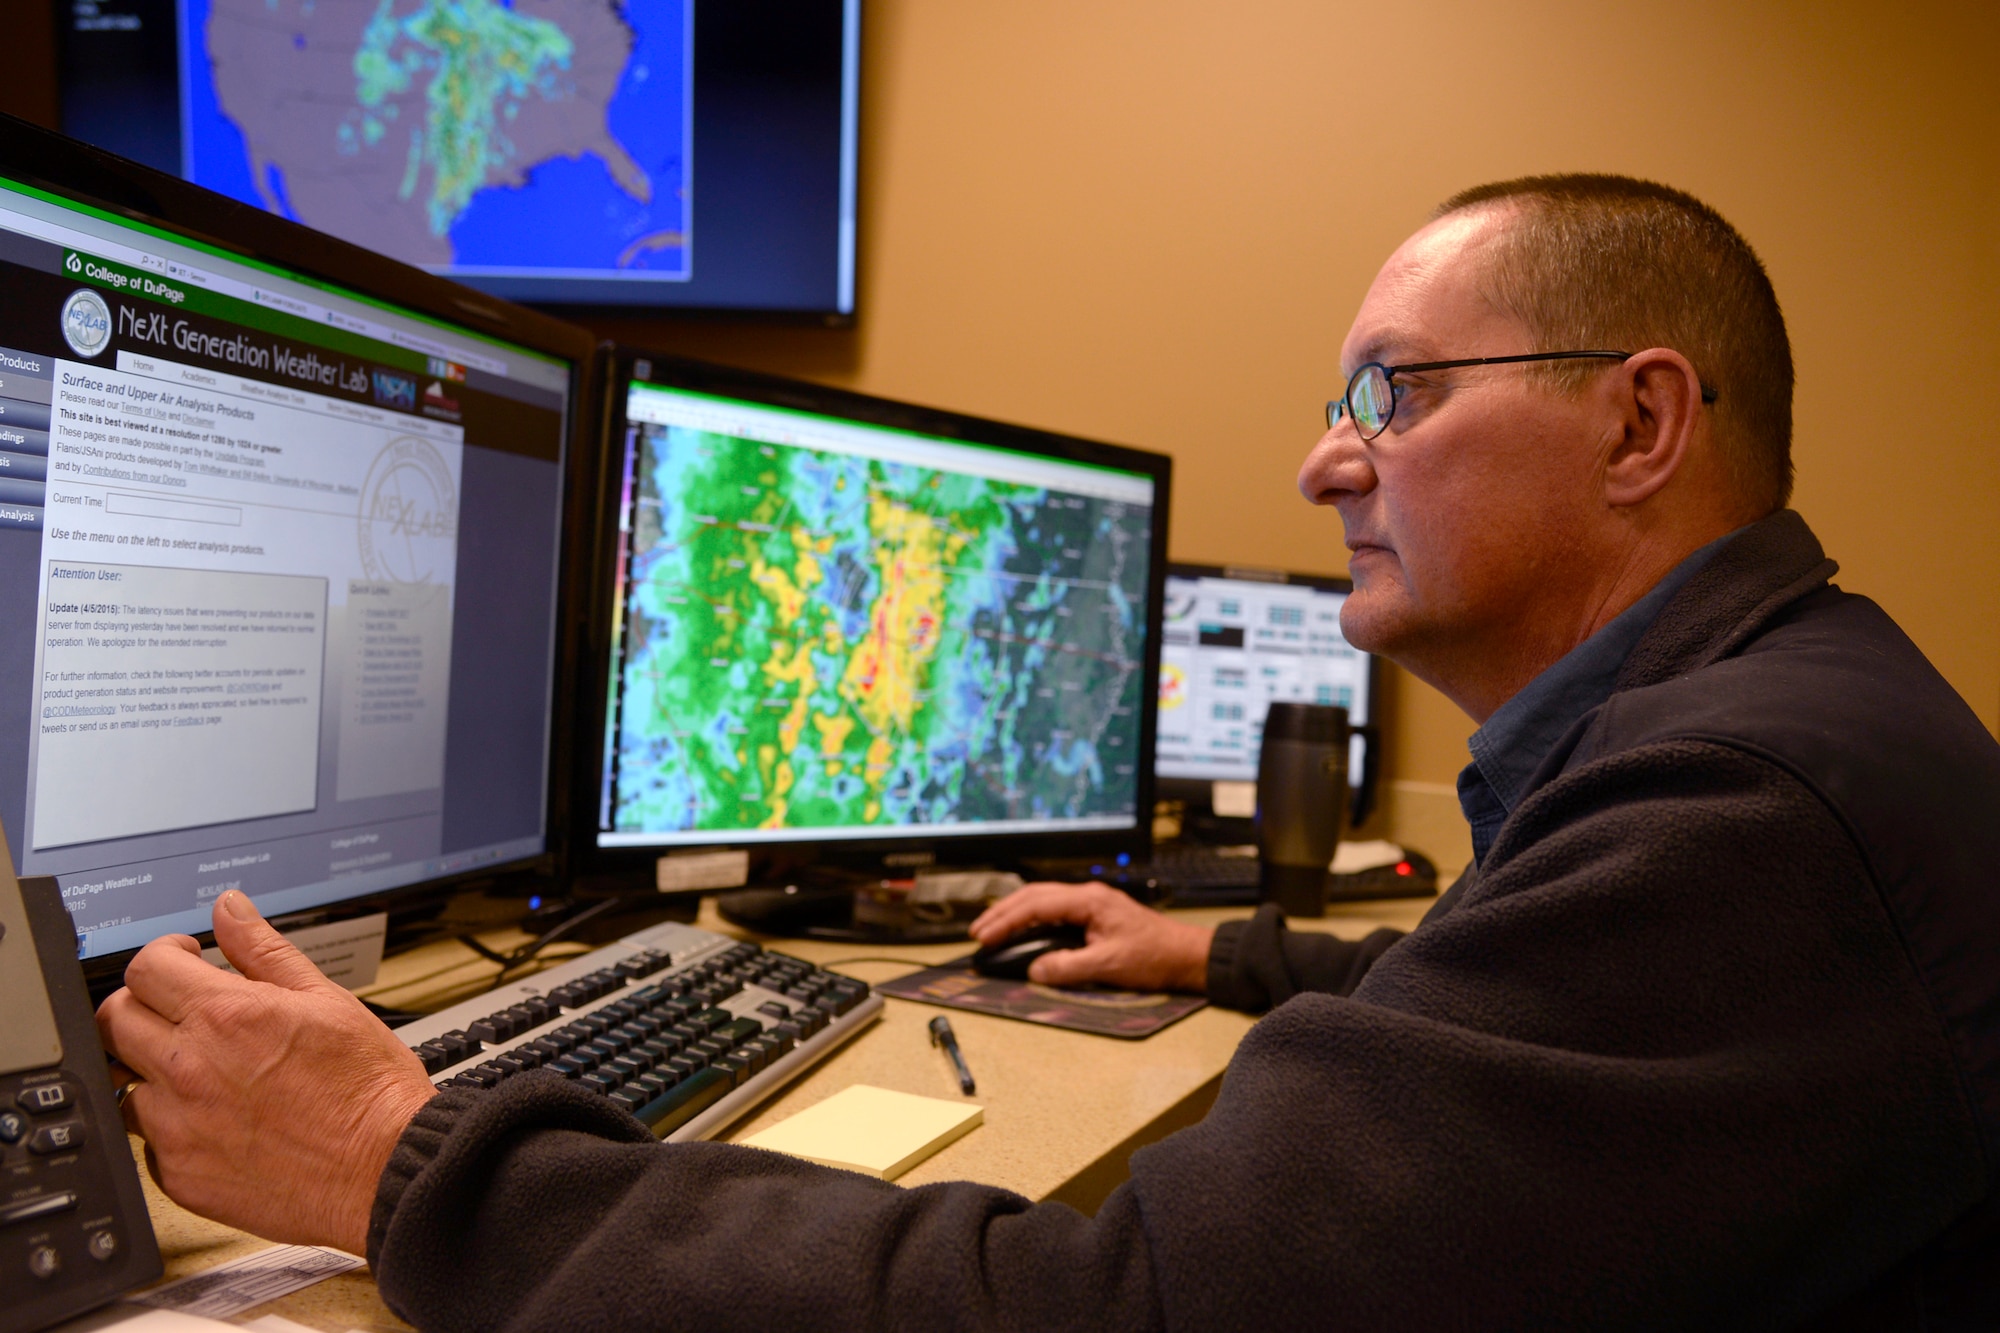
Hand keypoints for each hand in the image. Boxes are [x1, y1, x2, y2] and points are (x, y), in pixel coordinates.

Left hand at [96, 890, 436, 1254]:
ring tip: (199, 1072)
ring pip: (120, 1084)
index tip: (184, 962)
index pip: (146, 967)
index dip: (165, 955)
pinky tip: (214, 1120)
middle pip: (113, 1020)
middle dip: (142, 1004)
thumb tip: (230, 909)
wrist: (385, 1166)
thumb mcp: (325, 998)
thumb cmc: (367, 1087)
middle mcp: (188, 1070)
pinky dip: (171, 1127)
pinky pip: (147, 1142)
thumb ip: (264, 950)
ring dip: (149, 1070)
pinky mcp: (181, 1176)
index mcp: (225, 1017)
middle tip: (180, 1012)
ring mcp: (177, 1128)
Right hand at [968, 881, 1212, 991]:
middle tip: (978, 932)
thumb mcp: (1109, 966)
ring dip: (1016, 913)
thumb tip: (1035, 970)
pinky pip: (1056, 910)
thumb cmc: (1155, 956)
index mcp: (1089, 901)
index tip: (985, 936)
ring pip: (1043, 900)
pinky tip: (1023, 931)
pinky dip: (1033, 919)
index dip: (1007, 920)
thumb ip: (1068, 968)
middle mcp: (1088, 896)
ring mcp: (1092, 903)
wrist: (1186, 955)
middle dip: (1003, 912)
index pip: (1037, 904)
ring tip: (992, 930)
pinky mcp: (1096, 914)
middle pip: (1035, 895)